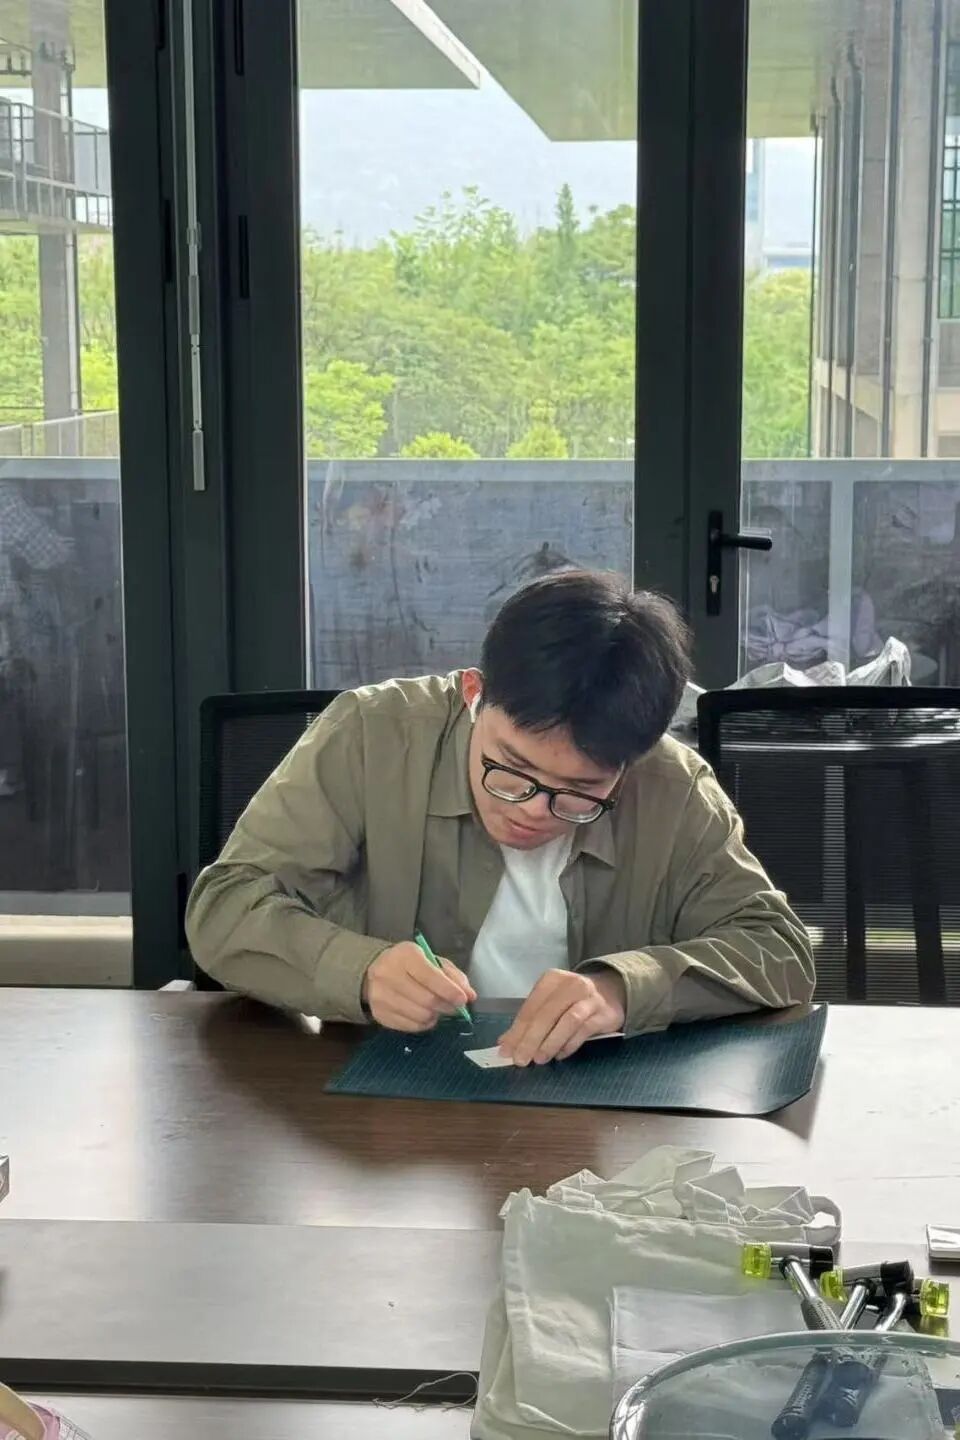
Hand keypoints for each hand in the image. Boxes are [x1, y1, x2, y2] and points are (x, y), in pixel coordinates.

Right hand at [362, 942, 476, 1032]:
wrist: (376, 969)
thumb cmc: (410, 963)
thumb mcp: (432, 960)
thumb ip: (453, 976)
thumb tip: (470, 995)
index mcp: (405, 955)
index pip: (431, 977)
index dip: (450, 991)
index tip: (463, 999)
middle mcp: (388, 974)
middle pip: (427, 1000)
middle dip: (446, 1006)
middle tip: (454, 1007)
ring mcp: (381, 996)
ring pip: (420, 1016)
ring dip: (436, 1016)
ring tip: (437, 1009)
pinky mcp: (379, 1014)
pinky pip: (411, 1027)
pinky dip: (424, 1023)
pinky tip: (424, 1014)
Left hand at [498, 969, 625, 1065]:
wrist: (611, 991)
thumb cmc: (573, 999)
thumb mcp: (550, 1003)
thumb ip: (529, 1021)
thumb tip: (506, 1043)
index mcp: (551, 980)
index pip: (530, 1007)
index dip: (517, 1030)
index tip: (506, 1051)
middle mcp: (570, 984)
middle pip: (546, 1014)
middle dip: (531, 1039)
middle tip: (521, 1059)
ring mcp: (589, 998)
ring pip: (567, 1021)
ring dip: (551, 1042)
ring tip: (539, 1059)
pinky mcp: (603, 1012)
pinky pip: (584, 1030)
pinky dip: (570, 1044)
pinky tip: (559, 1055)